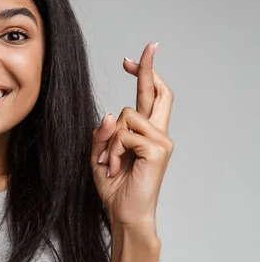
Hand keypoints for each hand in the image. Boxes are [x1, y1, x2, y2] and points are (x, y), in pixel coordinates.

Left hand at [91, 42, 173, 228]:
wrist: (124, 213)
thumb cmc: (115, 186)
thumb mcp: (100, 155)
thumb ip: (102, 134)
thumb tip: (108, 114)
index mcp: (146, 133)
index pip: (150, 98)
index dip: (144, 75)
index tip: (133, 58)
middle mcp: (158, 133)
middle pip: (158, 92)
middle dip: (149, 68)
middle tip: (148, 48)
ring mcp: (161, 141)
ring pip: (125, 115)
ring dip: (110, 139)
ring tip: (112, 162)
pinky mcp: (158, 149)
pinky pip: (124, 134)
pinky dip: (113, 150)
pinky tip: (117, 167)